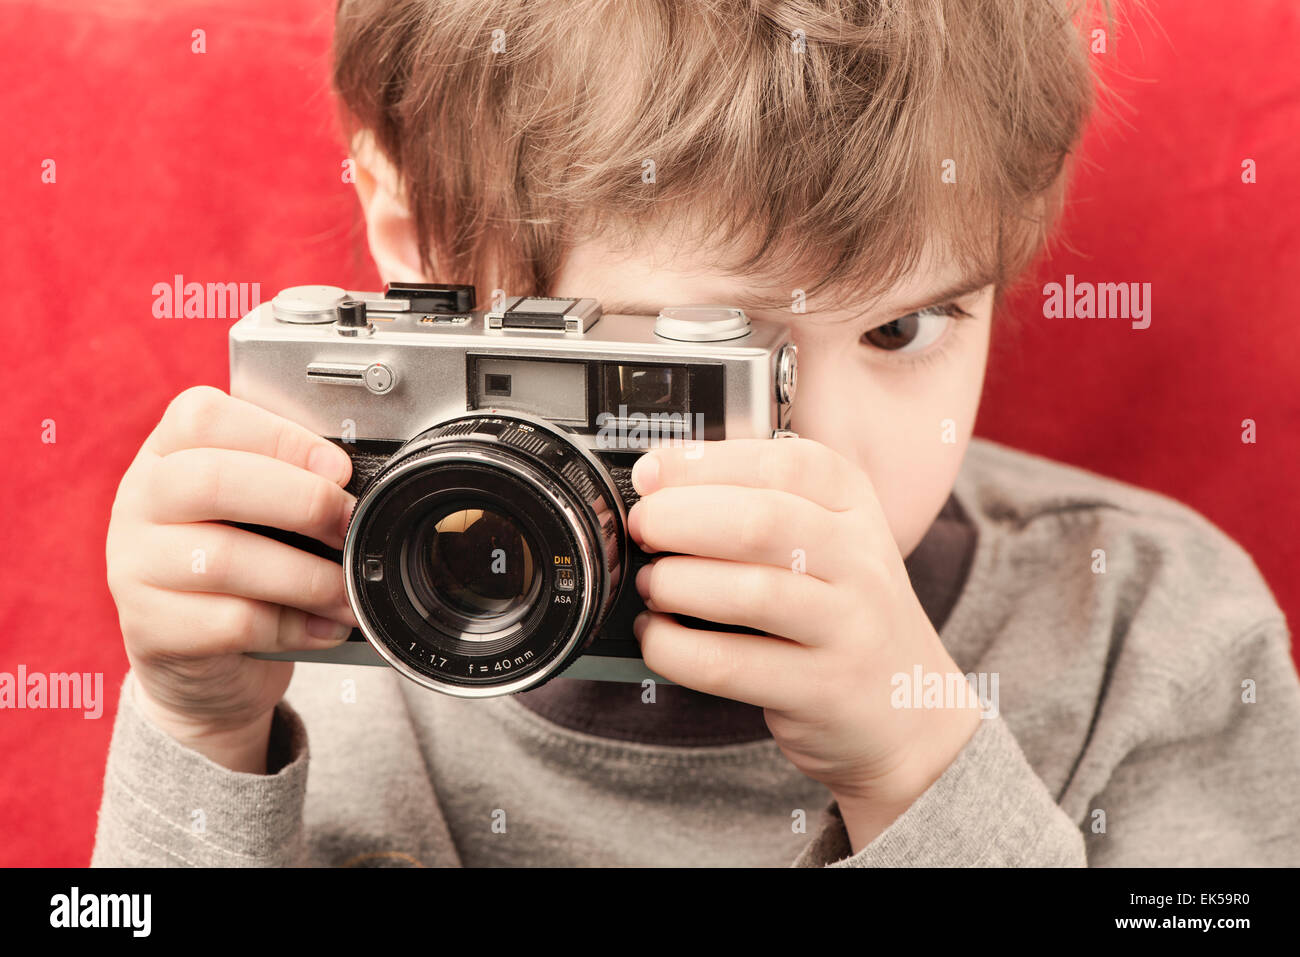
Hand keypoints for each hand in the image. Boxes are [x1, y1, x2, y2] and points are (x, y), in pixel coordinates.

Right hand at [105, 386, 358, 771]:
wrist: (196, 657)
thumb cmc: (240, 563)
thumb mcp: (254, 511)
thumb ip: (290, 482)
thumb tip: (356, 486)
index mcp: (167, 453)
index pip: (204, 417)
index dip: (281, 437)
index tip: (339, 469)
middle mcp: (140, 501)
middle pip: (212, 481)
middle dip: (302, 502)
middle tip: (349, 527)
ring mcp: (135, 565)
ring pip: (226, 558)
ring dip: (309, 577)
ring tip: (347, 590)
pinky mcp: (150, 628)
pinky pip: (232, 622)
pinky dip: (293, 626)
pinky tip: (322, 627)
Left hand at [627, 438, 981, 849]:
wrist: (909, 712)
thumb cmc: (840, 612)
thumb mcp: (823, 540)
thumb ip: (755, 505)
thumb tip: (655, 479)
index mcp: (854, 503)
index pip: (779, 464)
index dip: (701, 465)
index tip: (649, 475)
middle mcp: (862, 560)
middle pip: (760, 523)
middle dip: (679, 520)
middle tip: (641, 530)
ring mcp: (850, 628)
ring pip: (749, 593)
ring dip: (676, 585)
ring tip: (650, 586)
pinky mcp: (824, 690)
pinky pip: (731, 665)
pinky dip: (676, 649)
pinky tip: (658, 638)